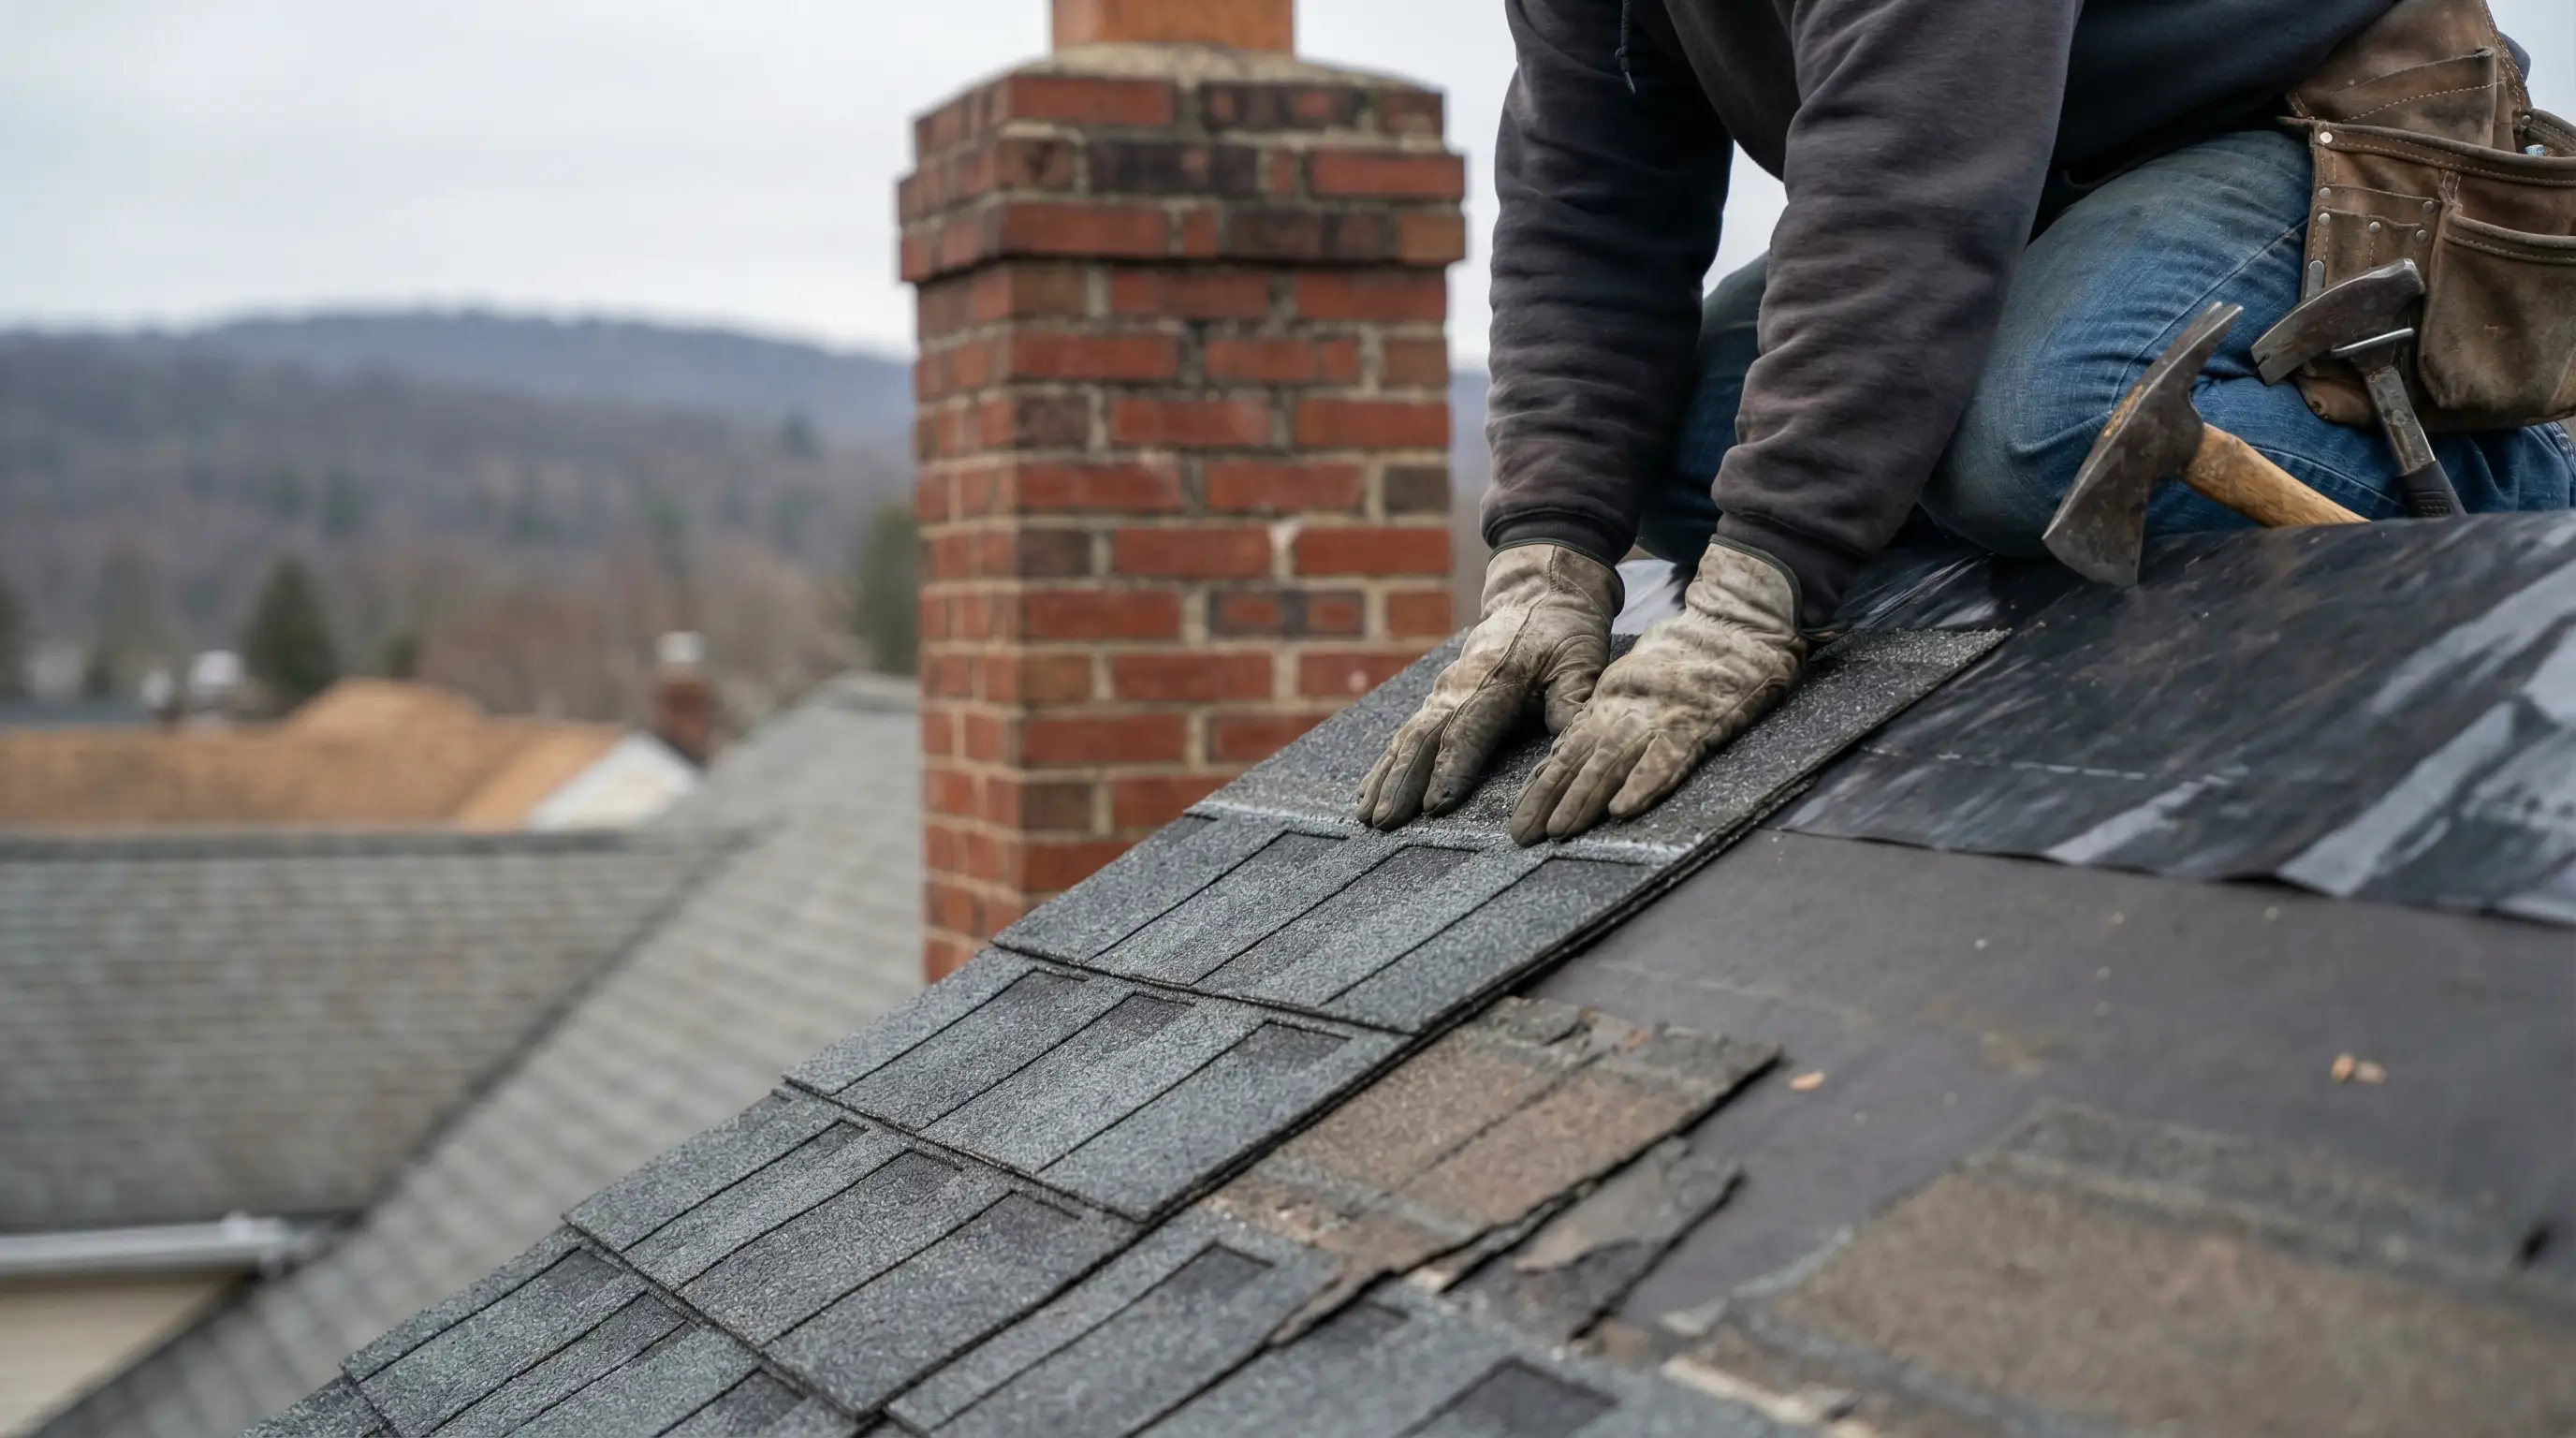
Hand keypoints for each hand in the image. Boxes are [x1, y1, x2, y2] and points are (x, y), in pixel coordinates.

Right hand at [1356, 543, 1622, 829]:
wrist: (1538, 593)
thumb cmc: (1564, 635)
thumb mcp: (1580, 663)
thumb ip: (1573, 706)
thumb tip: (1571, 754)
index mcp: (1497, 681)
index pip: (1468, 729)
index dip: (1451, 768)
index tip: (1436, 806)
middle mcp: (1459, 687)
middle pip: (1423, 737)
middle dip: (1402, 782)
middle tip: (1384, 822)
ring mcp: (1442, 692)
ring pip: (1406, 738)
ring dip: (1385, 777)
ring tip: (1365, 816)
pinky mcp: (1436, 698)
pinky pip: (1403, 734)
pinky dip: (1384, 764)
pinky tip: (1365, 792)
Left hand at [1510, 538, 1805, 844]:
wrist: (1732, 629)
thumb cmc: (1683, 662)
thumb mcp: (1632, 683)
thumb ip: (1603, 719)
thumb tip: (1563, 758)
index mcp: (1609, 699)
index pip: (1567, 747)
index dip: (1542, 784)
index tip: (1521, 817)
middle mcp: (1626, 707)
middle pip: (1580, 757)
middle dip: (1550, 798)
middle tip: (1524, 835)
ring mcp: (1659, 714)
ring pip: (1613, 759)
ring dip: (1584, 797)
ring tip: (1560, 830)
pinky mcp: (1697, 721)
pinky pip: (1667, 758)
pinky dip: (1644, 784)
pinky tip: (1622, 810)